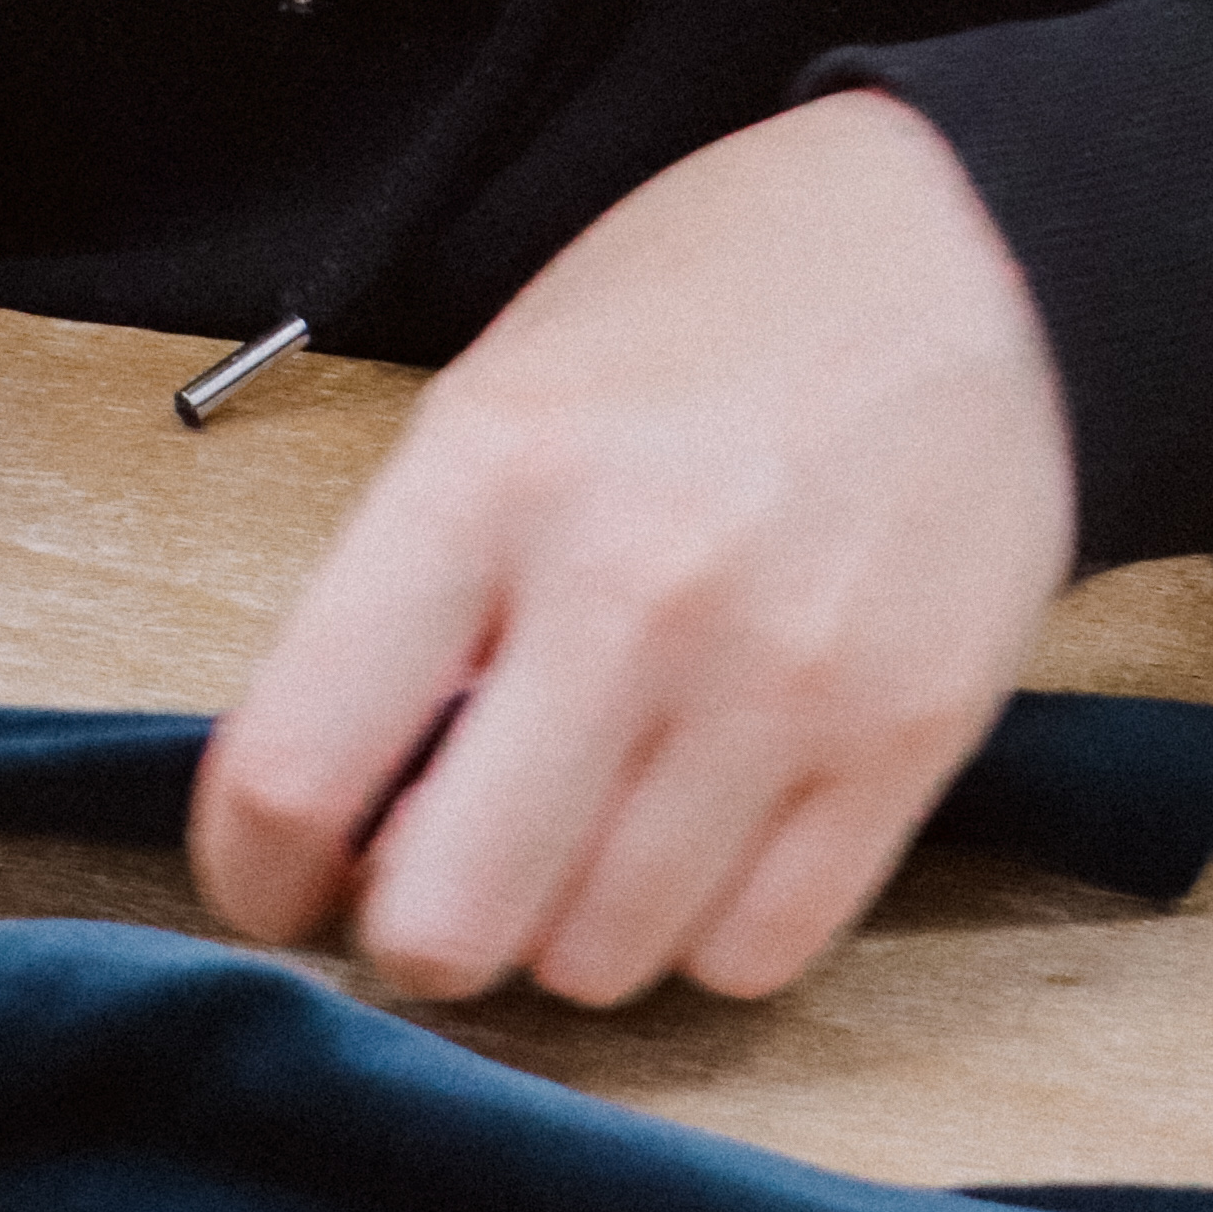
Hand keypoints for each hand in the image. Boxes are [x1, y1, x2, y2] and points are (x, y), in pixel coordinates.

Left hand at [189, 94, 1074, 1005]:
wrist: (961, 250)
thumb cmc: (703, 311)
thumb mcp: (504, 394)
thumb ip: (415, 590)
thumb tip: (355, 807)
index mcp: (491, 472)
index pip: (298, 762)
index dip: (251, 872)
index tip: (273, 883)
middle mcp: (632, 587)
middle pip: (447, 916)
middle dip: (414, 927)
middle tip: (436, 869)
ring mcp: (781, 677)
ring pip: (600, 960)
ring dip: (565, 927)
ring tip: (585, 822)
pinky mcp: (908, 741)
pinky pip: (754, 954)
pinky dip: (703, 930)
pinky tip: (696, 829)